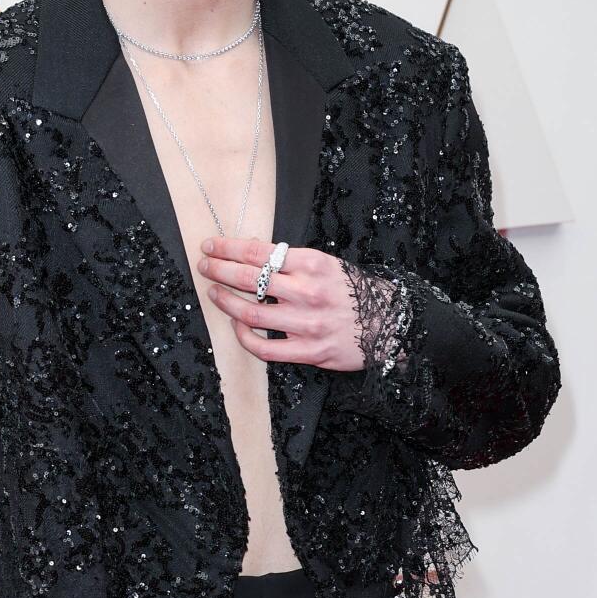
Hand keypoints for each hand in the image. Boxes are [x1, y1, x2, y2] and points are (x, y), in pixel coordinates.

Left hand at [195, 237, 369, 370]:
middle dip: (220, 270)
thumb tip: (253, 252)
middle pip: (249, 278)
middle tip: (204, 266)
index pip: (259, 252)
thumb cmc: (356, 292)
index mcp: (312, 264)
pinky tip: (238, 326)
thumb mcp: (328, 265)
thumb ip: (292, 262)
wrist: (392, 324)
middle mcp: (307, 292)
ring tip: (215, 293)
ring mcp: (307, 324)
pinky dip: (245, 337)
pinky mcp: (309, 351)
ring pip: (252, 313)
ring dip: (226, 302)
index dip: (228, 248)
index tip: (211, 245)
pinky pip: (265, 348)